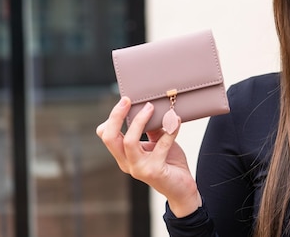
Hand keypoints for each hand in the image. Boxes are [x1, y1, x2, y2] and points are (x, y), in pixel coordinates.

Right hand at [96, 97, 201, 216]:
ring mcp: (139, 169)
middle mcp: (127, 163)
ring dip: (140, 121)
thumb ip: (152, 129)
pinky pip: (161, 147)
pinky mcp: (154, 171)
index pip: (107, 135)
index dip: (112, 118)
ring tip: (151, 107)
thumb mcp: (158, 142)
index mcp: (124, 155)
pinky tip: (176, 121)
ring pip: (129, 142)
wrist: (182, 188)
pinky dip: (169, 131)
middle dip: (116, 116)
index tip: (125, 100)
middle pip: (110, 138)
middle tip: (127, 100)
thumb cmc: (169, 163)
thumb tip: (151, 107)